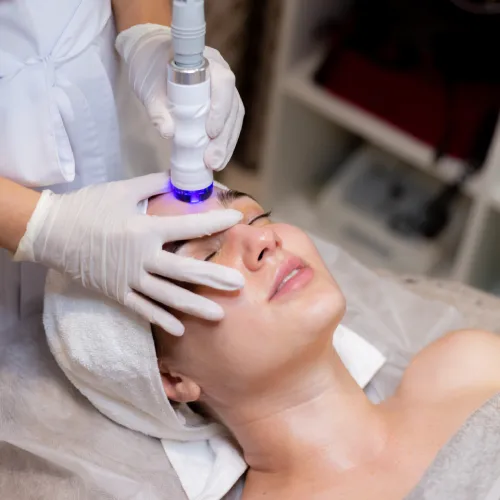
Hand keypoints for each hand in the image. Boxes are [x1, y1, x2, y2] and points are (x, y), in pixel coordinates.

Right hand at [14, 173, 243, 335]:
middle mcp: (142, 257)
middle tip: (239, 285)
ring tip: (219, 314)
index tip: (236, 219)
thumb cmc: (88, 207)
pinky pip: (143, 309)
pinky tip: (180, 328)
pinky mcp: (117, 292)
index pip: (189, 227)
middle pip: (185, 270)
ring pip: (168, 296)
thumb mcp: (122, 191)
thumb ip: (153, 184)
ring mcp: (129, 279)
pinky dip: (161, 319)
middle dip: (214, 278)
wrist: (51, 231)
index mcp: (145, 229)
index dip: (215, 222)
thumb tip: (178, 178)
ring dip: (195, 305)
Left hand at [116, 23, 243, 170]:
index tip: (210, 132)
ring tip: (216, 164)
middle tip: (213, 161)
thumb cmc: (150, 67)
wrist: (149, 57)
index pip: (224, 82)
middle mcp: (222, 74)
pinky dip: (223, 142)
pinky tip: (217, 159)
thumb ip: (157, 109)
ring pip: (234, 119)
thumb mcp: (148, 88)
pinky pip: (228, 124)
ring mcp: (224, 90)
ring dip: (227, 144)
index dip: (220, 108)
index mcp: (207, 61)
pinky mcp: (220, 104)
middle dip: (225, 137)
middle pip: (233, 107)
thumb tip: (168, 133)